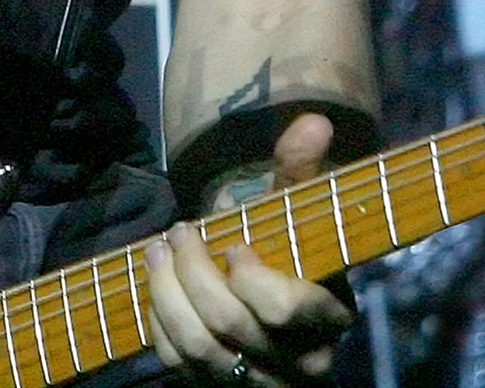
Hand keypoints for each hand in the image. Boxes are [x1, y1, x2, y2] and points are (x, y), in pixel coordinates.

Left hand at [144, 113, 352, 384]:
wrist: (276, 305)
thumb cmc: (289, 253)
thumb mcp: (300, 215)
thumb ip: (301, 172)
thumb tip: (313, 122)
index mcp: (328, 318)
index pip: (283, 309)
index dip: (251, 278)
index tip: (232, 245)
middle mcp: (299, 361)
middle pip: (231, 324)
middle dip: (193, 272)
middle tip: (178, 232)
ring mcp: (258, 380)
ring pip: (200, 348)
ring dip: (167, 293)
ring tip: (156, 251)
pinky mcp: (218, 387)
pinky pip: (178, 364)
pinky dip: (160, 323)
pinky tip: (156, 288)